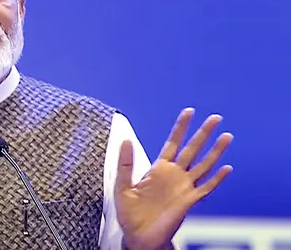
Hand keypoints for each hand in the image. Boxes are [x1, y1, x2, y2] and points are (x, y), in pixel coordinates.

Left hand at [114, 108, 233, 249]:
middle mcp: (174, 175)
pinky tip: (226, 168)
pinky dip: (216, 179)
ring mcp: (183, 187)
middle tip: (216, 118)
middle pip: (192, 149)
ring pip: (203, 165)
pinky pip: (206, 188)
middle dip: (203, 133)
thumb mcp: (122, 185)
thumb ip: (124, 163)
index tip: (189, 112)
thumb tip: (125, 140)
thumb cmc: (130, 213)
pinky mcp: (188, 201)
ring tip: (227, 136)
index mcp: (158, 169)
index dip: (181, 128)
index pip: (173, 143)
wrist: (138, 237)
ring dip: (215, 151)